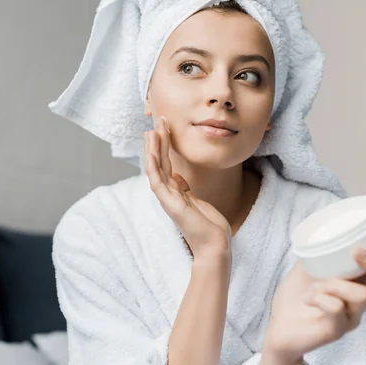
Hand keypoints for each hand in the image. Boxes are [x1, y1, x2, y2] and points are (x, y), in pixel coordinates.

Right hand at [144, 116, 231, 258]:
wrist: (214, 245)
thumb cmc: (208, 226)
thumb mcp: (197, 201)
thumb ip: (185, 189)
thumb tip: (178, 178)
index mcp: (175, 191)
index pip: (165, 163)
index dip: (163, 145)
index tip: (163, 127)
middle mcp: (168, 193)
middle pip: (160, 161)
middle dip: (158, 140)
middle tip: (157, 120)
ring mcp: (168, 198)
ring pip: (156, 168)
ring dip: (153, 149)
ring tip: (152, 130)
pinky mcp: (171, 204)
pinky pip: (158, 182)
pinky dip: (153, 166)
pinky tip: (151, 152)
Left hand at [263, 231, 365, 362]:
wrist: (277, 327)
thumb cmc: (295, 298)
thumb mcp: (305, 268)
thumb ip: (317, 253)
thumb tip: (323, 233)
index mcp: (356, 283)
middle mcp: (359, 301)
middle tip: (357, 251)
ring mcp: (350, 316)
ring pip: (362, 294)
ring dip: (335, 283)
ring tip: (315, 286)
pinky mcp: (338, 329)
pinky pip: (337, 307)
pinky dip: (320, 298)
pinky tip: (308, 299)